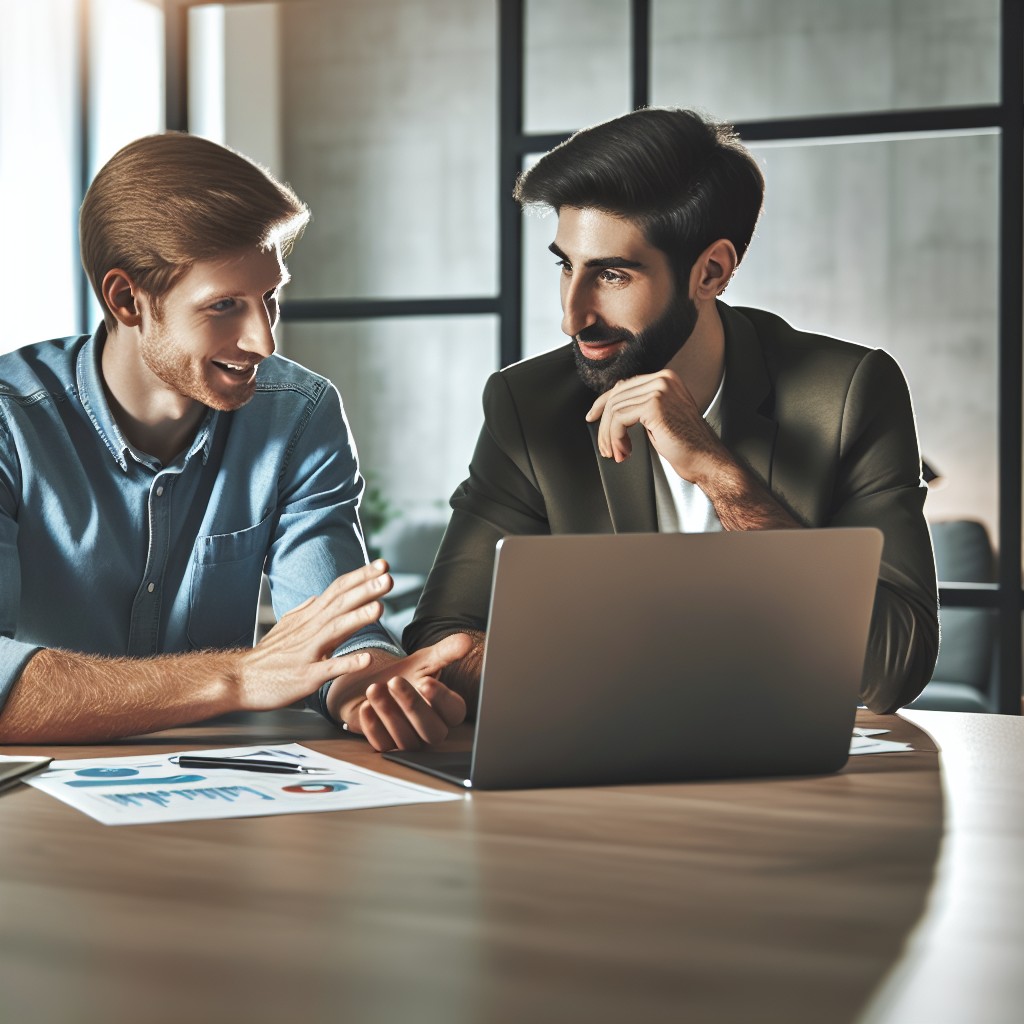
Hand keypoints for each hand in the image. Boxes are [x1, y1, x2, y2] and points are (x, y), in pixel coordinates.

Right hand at [235, 561, 391, 710]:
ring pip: (335, 631)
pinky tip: (367, 659)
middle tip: (388, 577)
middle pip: (340, 604)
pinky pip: (328, 668)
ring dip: (358, 618)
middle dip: (365, 590)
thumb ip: (304, 610)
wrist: (240, 680)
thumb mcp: (287, 626)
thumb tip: (317, 596)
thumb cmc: (269, 655)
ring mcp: (307, 652)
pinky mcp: (305, 676)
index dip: (361, 576)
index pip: (338, 590)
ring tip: (380, 608)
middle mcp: (310, 630)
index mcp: (310, 618)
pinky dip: (347, 663)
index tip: (383, 564)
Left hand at [332, 633, 473, 750]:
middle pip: (432, 730)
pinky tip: (365, 707)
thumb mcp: (424, 660)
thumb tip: (466, 641)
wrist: (370, 683)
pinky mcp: (386, 746)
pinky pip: (383, 744)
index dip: (442, 699)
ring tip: (374, 688)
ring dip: (389, 713)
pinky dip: (373, 726)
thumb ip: (445, 652)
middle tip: (395, 681)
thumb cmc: (404, 673)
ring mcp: (409, 740)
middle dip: (412, 705)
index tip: (426, 681)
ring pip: (407, 740)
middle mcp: (431, 729)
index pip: (454, 712)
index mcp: (446, 709)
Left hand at [585, 369, 724, 482]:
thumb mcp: (660, 418)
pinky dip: (615, 438)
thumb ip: (641, 406)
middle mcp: (663, 379)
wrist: (706, 460)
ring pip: (615, 409)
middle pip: (616, 397)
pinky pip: (619, 419)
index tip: (593, 418)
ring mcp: (660, 390)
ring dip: (609, 436)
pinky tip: (624, 450)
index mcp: (666, 378)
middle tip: (606, 446)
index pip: (624, 386)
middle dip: (604, 425)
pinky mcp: (654, 405)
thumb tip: (614, 405)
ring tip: (617, 452)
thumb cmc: (687, 445)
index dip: (603, 404)